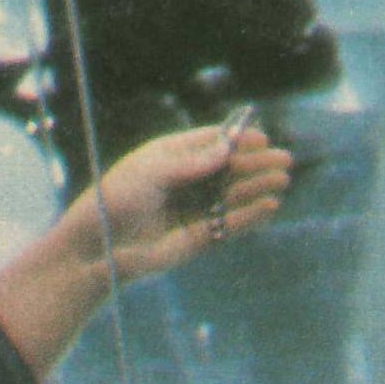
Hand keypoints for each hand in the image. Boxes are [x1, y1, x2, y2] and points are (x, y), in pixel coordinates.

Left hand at [87, 117, 288, 276]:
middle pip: (229, 169)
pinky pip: (231, 224)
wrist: (101, 245)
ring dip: (259, 187)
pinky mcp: (201, 237)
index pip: (211, 143)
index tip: (261, 138)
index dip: (237, 140)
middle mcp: (187, 182)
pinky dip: (251, 216)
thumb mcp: (151, 171)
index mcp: (172, 158)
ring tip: (280, 180)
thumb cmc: (117, 199)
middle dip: (256, 164)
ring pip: (234, 195)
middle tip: (283, 160)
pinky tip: (269, 206)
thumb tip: (227, 149)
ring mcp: (195, 209)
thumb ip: (191, 162)